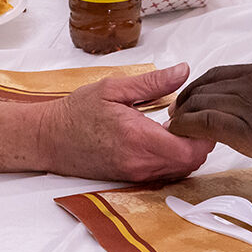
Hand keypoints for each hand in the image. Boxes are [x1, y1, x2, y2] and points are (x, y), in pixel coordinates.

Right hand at [43, 64, 213, 181]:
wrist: (49, 139)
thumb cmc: (77, 113)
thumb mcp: (114, 88)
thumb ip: (153, 83)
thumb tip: (182, 72)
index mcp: (138, 137)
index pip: (190, 149)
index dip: (203, 133)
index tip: (197, 114)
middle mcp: (139, 162)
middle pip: (191, 162)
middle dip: (199, 141)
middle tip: (192, 118)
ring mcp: (136, 174)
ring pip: (181, 170)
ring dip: (188, 151)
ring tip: (178, 127)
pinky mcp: (131, 178)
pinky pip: (165, 173)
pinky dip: (174, 158)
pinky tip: (165, 139)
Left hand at [167, 61, 251, 190]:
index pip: (223, 74)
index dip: (201, 88)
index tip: (192, 102)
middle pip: (208, 86)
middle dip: (188, 101)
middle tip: (178, 117)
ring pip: (203, 102)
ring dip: (184, 116)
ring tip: (176, 128)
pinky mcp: (250, 130)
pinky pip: (206, 122)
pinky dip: (188, 127)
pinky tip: (181, 134)